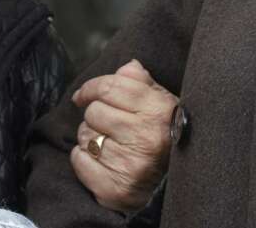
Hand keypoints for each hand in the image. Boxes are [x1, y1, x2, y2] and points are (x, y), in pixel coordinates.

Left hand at [70, 60, 177, 213]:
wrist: (176, 182)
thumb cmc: (161, 135)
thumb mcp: (160, 103)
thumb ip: (140, 82)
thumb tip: (126, 68)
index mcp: (157, 111)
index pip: (110, 87)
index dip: (91, 88)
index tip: (83, 95)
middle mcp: (146, 137)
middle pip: (94, 112)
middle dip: (96, 117)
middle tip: (109, 126)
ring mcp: (132, 165)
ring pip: (85, 136)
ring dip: (90, 138)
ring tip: (109, 144)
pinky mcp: (117, 188)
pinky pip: (80, 160)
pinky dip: (83, 159)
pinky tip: (100, 161)